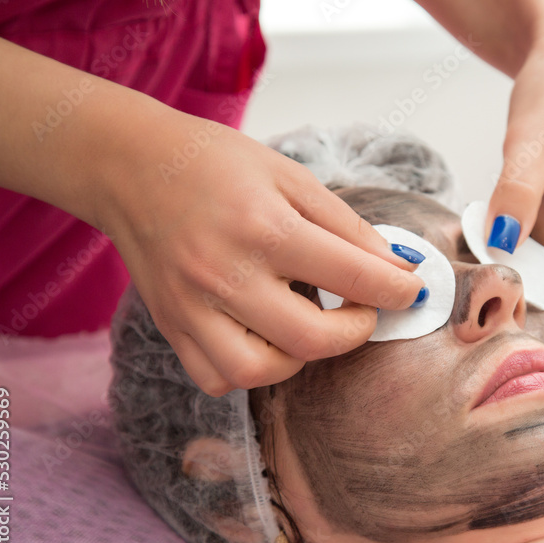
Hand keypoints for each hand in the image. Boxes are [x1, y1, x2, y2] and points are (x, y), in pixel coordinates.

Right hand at [95, 108, 424, 395]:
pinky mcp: (171, 326)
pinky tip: (263, 337)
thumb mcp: (292, 177)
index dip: (397, 290)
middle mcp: (225, 274)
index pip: (352, 277)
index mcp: (264, 227)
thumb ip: (348, 227)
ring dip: (301, 357)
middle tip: (362, 310)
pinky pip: (217, 378)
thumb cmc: (216, 165)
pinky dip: (250, 370)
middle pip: (312, 339)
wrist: (133, 167)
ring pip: (261, 371)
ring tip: (308, 324)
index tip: (410, 290)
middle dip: (357, 331)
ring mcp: (192, 307)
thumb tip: (397, 268)